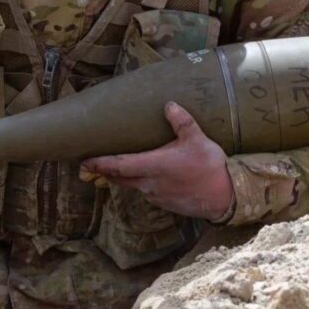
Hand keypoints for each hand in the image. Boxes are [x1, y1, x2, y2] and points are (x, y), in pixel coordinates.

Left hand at [81, 102, 233, 220]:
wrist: (224, 197)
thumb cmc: (210, 167)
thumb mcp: (197, 139)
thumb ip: (181, 122)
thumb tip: (169, 105)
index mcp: (153, 166)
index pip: (118, 165)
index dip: (100, 163)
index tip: (85, 161)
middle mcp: (149, 183)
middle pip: (119, 178)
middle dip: (105, 171)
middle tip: (91, 165)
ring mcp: (156, 195)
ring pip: (132, 186)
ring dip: (122, 178)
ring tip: (116, 168)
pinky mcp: (165, 203)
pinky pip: (147, 192)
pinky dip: (141, 184)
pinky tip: (146, 177)